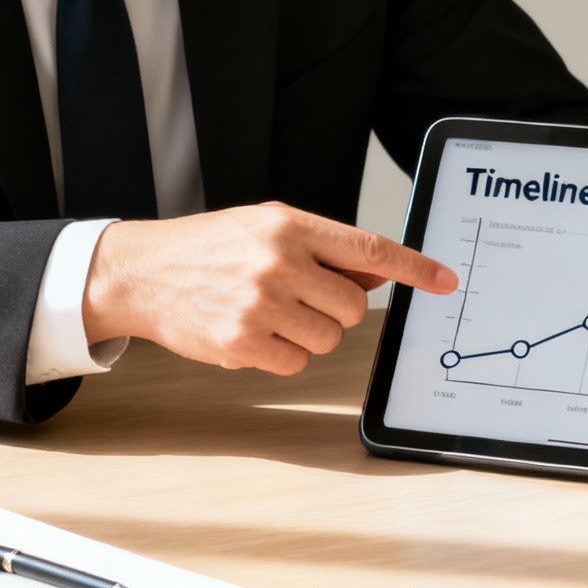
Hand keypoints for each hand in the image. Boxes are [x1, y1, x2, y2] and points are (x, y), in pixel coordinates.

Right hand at [81, 203, 456, 374]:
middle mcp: (278, 261)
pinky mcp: (242, 341)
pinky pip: (296, 362)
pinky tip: (250, 332)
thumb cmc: (208, 249)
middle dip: (335, 309)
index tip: (445, 280)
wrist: (142, 272)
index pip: (369, 250)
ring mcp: (260, 304)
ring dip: (307, 333)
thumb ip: (325, 251)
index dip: (414, 268)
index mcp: (289, 225)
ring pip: (328, 338)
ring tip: (268, 312)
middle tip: (299, 298)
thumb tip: (382, 274)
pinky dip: (280, 354)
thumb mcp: (267, 229)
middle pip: (354, 306)